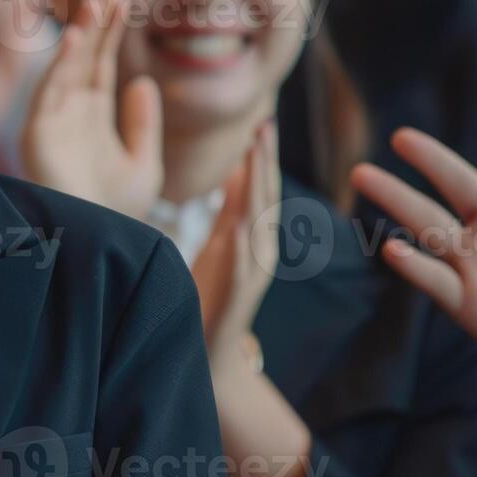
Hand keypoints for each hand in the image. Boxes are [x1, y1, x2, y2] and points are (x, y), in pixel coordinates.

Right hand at [22, 0, 162, 218]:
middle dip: (97, 14)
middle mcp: (72, 109)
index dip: (112, 25)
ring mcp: (55, 118)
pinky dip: (64, 64)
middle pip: (86, 51)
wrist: (98, 244)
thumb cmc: (118, 211)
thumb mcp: (143, 163)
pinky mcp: (41, 132)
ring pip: (70, 65)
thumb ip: (142, 123)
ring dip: (83, 31)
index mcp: (95, 112)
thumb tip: (142, 81)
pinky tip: (77, 39)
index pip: (104, 58)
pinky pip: (52, 91)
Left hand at [192, 121, 279, 358]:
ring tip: (255, 156)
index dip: (261, 158)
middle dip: (264, 162)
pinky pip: (240, 263)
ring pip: (258, 221)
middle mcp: (259, 249)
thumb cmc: (211, 293)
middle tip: (264, 126)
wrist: (212, 351)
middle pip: (264, 197)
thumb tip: (236, 169)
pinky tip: (239, 223)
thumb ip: (230, 209)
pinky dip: (242, 241)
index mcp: (252, 235)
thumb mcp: (222, 242)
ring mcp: (251, 270)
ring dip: (257, 187)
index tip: (261, 125)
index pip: (259, 189)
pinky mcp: (236, 292)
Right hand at [351, 129, 476, 407]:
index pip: (458, 180)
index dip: (431, 160)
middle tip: (358, 171)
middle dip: (392, 191)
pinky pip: (435, 283)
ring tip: (365, 206)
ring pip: (424, 237)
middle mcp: (475, 241)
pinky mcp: (467, 307)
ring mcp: (467, 273)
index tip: (401, 138)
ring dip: (395, 215)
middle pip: (426, 210)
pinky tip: (393, 250)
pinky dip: (413, 267)